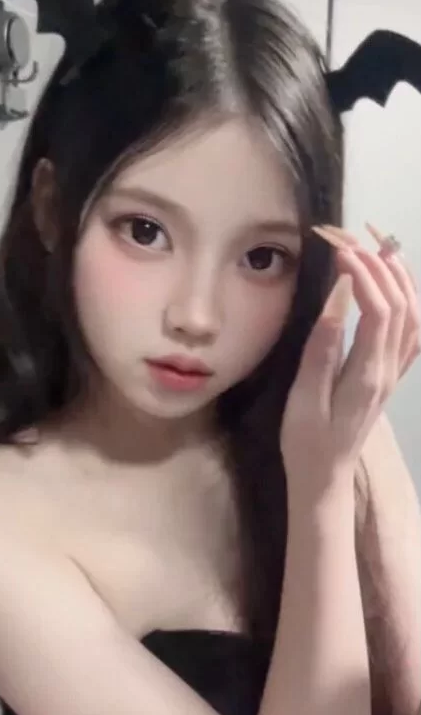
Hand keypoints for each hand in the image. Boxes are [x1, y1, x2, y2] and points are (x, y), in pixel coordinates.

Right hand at [280, 226, 419, 498]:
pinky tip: (391, 282)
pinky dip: (406, 298)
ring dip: (398, 275)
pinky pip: (413, 329)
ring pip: (414, 312)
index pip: (380, 309)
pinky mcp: (391, 374)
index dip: (363, 273)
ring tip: (375, 245)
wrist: (324, 477)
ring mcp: (396, 372)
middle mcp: (390, 369)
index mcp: (369, 374)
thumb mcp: (305, 398)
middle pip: (401, 303)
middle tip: (347, 237)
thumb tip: (339, 296)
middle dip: (378, 263)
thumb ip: (323, 347)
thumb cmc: (306, 442)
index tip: (337, 249)